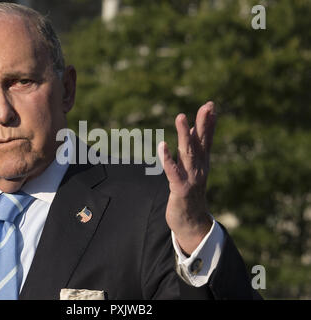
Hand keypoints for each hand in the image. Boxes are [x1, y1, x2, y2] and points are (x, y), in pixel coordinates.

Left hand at [158, 101, 216, 254]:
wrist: (191, 222)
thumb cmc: (191, 191)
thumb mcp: (195, 169)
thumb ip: (194, 149)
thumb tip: (194, 128)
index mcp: (202, 162)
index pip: (206, 139)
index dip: (208, 122)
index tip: (210, 105)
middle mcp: (199, 168)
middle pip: (200, 142)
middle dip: (203, 123)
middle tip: (207, 105)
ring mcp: (191, 178)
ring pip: (187, 153)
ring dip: (184, 135)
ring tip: (181, 117)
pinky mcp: (180, 188)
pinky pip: (172, 171)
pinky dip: (168, 158)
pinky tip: (162, 145)